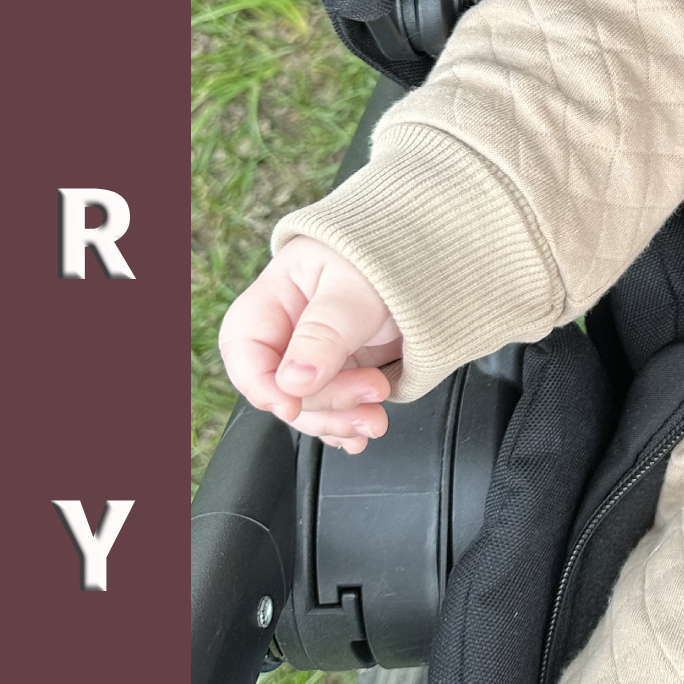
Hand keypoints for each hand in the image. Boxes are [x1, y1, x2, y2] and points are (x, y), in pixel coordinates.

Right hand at [218, 238, 403, 452]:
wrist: (437, 253)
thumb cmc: (391, 251)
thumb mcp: (357, 287)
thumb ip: (326, 331)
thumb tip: (294, 381)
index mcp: (277, 296)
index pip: (245, 347)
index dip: (261, 384)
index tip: (291, 405)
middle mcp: (293, 328)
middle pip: (281, 385)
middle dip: (322, 403)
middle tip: (369, 394)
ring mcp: (320, 352)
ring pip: (309, 404)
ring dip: (339, 420)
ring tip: (375, 420)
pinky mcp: (347, 369)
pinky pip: (335, 407)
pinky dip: (347, 424)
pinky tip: (362, 432)